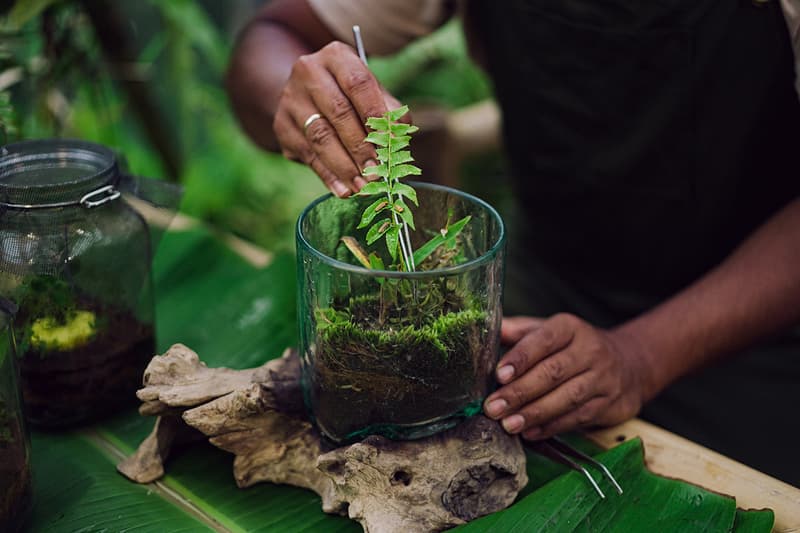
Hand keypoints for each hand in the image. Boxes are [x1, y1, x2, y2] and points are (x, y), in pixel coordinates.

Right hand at [273, 41, 404, 196]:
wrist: (305, 94)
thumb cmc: (351, 96)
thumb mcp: (372, 94)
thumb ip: (388, 112)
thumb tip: (397, 140)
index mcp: (336, 56)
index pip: (358, 84)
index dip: (376, 114)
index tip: (390, 143)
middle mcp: (308, 72)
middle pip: (338, 113)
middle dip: (361, 147)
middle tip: (378, 173)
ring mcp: (291, 99)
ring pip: (320, 137)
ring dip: (344, 167)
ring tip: (363, 187)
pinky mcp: (282, 126)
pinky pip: (308, 155)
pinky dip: (328, 176)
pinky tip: (343, 190)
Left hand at [483, 313, 653, 439]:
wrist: (629, 363)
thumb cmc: (573, 346)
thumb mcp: (549, 331)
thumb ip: (519, 332)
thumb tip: (489, 330)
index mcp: (570, 328)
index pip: (543, 340)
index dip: (521, 358)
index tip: (499, 374)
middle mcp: (590, 350)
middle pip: (553, 372)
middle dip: (520, 392)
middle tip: (494, 407)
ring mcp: (602, 378)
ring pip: (567, 397)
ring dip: (535, 413)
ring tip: (508, 424)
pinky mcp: (609, 403)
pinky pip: (578, 417)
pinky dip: (552, 427)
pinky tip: (530, 433)